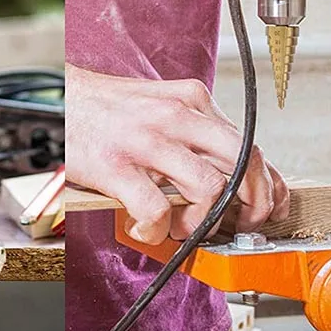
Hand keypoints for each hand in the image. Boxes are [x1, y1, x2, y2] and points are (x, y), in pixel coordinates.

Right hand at [66, 65, 288, 244]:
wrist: (57, 99)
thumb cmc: (107, 108)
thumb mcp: (161, 104)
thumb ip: (195, 130)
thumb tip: (230, 169)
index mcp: (191, 99)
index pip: (249, 142)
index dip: (270, 181)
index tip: (273, 203)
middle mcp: (176, 116)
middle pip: (244, 163)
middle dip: (255, 203)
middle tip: (243, 224)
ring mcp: (147, 141)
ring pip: (209, 189)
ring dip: (204, 221)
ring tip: (184, 227)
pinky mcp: (118, 167)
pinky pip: (157, 212)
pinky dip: (158, 231)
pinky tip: (146, 228)